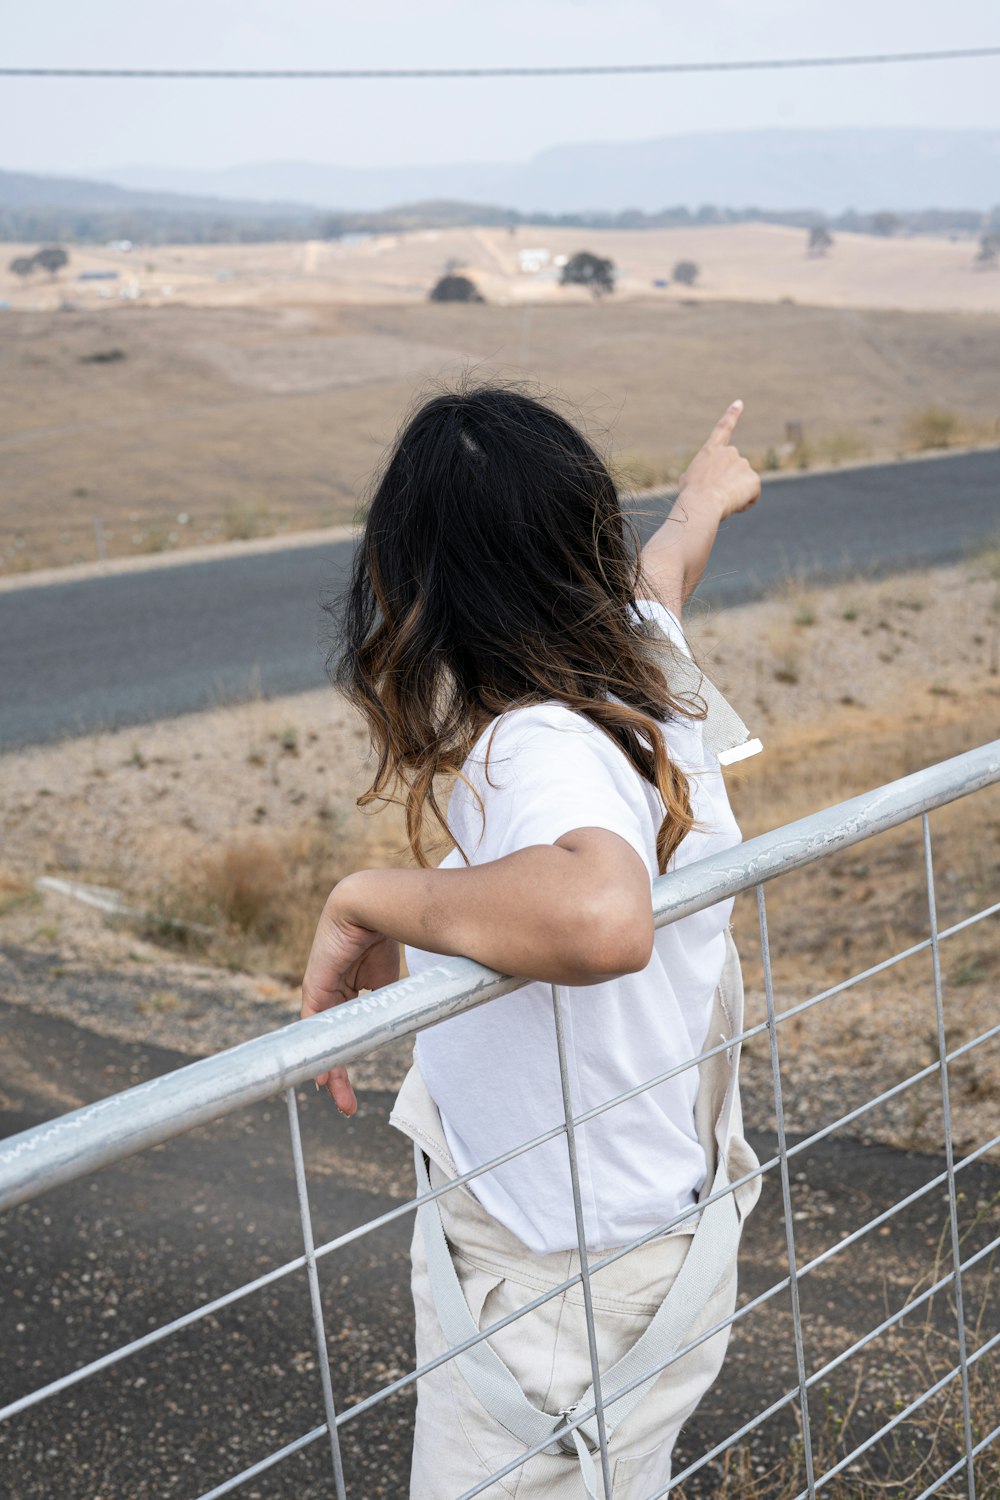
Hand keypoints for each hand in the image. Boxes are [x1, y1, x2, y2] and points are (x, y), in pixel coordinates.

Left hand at [300, 879, 399, 1116]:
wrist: (368, 906)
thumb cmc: (383, 931)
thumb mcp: (386, 975)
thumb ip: (385, 999)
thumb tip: (397, 1022)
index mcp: (347, 985)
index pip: (345, 1027)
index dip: (347, 1053)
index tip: (349, 1082)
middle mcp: (329, 991)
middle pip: (332, 1040)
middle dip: (339, 1072)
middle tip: (346, 1103)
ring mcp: (319, 990)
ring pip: (323, 1039)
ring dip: (330, 1070)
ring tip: (337, 1096)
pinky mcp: (314, 988)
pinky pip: (313, 1026)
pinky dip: (318, 1051)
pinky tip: (323, 1074)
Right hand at [677, 400, 760, 520]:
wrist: (702, 502)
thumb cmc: (690, 495)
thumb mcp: (688, 481)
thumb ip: (701, 473)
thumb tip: (707, 481)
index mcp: (711, 450)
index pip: (723, 428)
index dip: (731, 415)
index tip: (739, 403)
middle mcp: (730, 452)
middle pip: (735, 470)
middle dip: (729, 483)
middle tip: (716, 496)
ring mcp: (743, 464)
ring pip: (743, 484)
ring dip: (735, 494)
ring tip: (721, 501)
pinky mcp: (754, 479)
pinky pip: (752, 495)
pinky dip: (745, 503)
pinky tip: (733, 505)